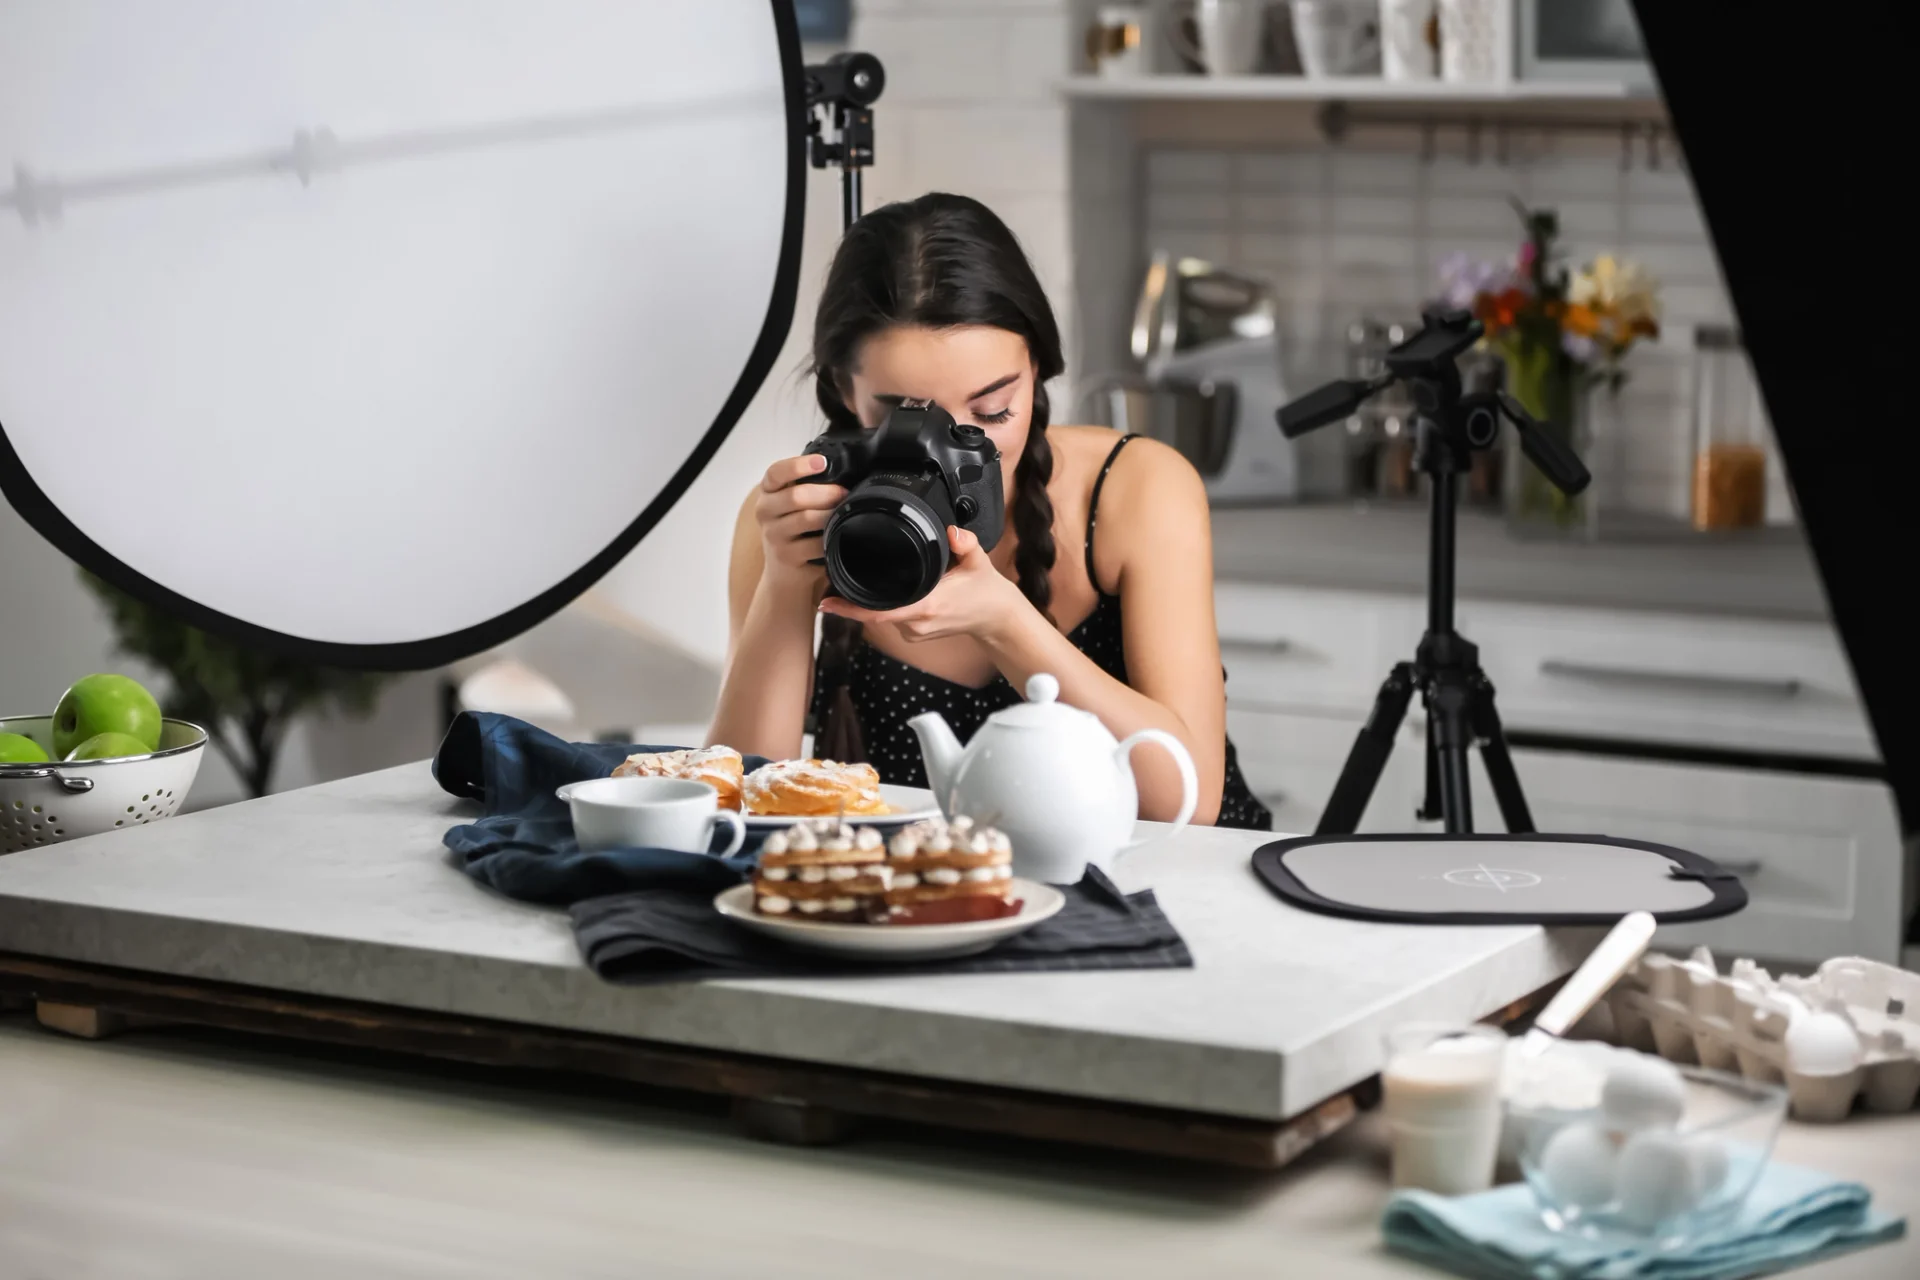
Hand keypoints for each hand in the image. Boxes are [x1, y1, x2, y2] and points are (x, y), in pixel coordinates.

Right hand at [754, 454, 843, 597]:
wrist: (785, 573)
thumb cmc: (795, 532)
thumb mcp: (792, 506)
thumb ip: (806, 487)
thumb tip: (840, 470)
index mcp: (767, 493)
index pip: (776, 472)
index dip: (798, 465)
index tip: (822, 462)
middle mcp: (765, 511)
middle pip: (796, 496)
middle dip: (827, 493)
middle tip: (845, 493)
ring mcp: (773, 535)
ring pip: (807, 518)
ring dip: (830, 514)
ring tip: (844, 512)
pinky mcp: (785, 556)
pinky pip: (813, 543)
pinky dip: (829, 538)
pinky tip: (836, 535)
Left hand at [818, 526, 1027, 642]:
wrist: (997, 618)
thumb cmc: (986, 592)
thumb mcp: (978, 562)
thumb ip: (965, 544)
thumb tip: (951, 531)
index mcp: (927, 606)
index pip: (879, 611)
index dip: (850, 609)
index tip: (827, 602)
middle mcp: (917, 623)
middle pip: (873, 613)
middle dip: (852, 600)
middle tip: (831, 582)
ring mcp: (915, 632)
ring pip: (882, 616)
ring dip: (870, 602)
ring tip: (856, 583)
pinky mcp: (916, 633)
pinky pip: (891, 619)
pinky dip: (884, 606)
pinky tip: (882, 592)